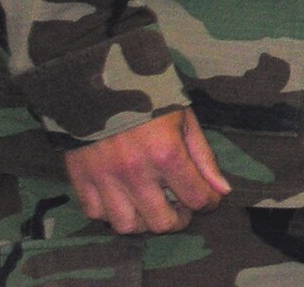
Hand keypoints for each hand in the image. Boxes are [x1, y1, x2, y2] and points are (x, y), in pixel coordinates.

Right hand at [65, 107, 228, 235]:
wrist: (102, 78)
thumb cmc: (150, 96)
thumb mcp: (185, 119)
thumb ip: (203, 157)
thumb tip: (222, 190)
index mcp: (166, 153)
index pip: (195, 197)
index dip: (208, 203)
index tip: (208, 199)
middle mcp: (135, 171)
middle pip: (161, 222)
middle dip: (178, 219)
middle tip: (181, 207)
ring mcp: (105, 178)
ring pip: (127, 225)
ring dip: (144, 222)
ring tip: (152, 207)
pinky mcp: (81, 178)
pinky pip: (96, 213)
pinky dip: (111, 213)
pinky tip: (123, 199)